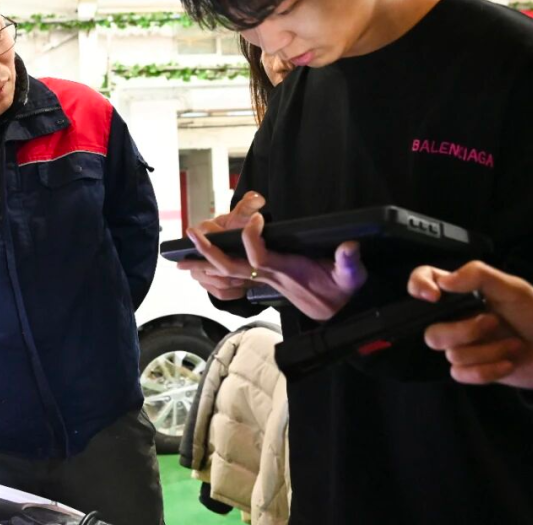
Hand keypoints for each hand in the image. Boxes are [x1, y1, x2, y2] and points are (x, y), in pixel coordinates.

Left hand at [177, 193, 365, 319]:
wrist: (338, 312)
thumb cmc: (342, 291)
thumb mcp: (351, 277)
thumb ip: (349, 263)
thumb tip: (350, 247)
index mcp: (285, 270)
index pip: (259, 255)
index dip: (252, 239)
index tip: (255, 219)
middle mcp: (268, 275)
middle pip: (231, 266)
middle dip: (209, 251)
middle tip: (191, 233)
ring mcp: (263, 278)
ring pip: (228, 272)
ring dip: (205, 260)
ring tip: (181, 252)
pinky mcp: (264, 277)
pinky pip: (234, 273)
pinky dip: (215, 266)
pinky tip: (200, 262)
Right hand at [409, 262, 532, 389]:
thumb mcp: (513, 287)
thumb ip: (479, 276)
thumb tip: (444, 281)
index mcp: (461, 293)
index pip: (424, 279)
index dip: (417, 285)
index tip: (433, 297)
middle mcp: (456, 318)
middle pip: (431, 331)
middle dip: (465, 331)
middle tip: (495, 322)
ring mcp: (463, 344)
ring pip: (451, 354)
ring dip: (488, 351)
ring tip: (513, 344)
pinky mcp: (471, 368)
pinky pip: (461, 374)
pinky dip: (487, 370)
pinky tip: (507, 363)